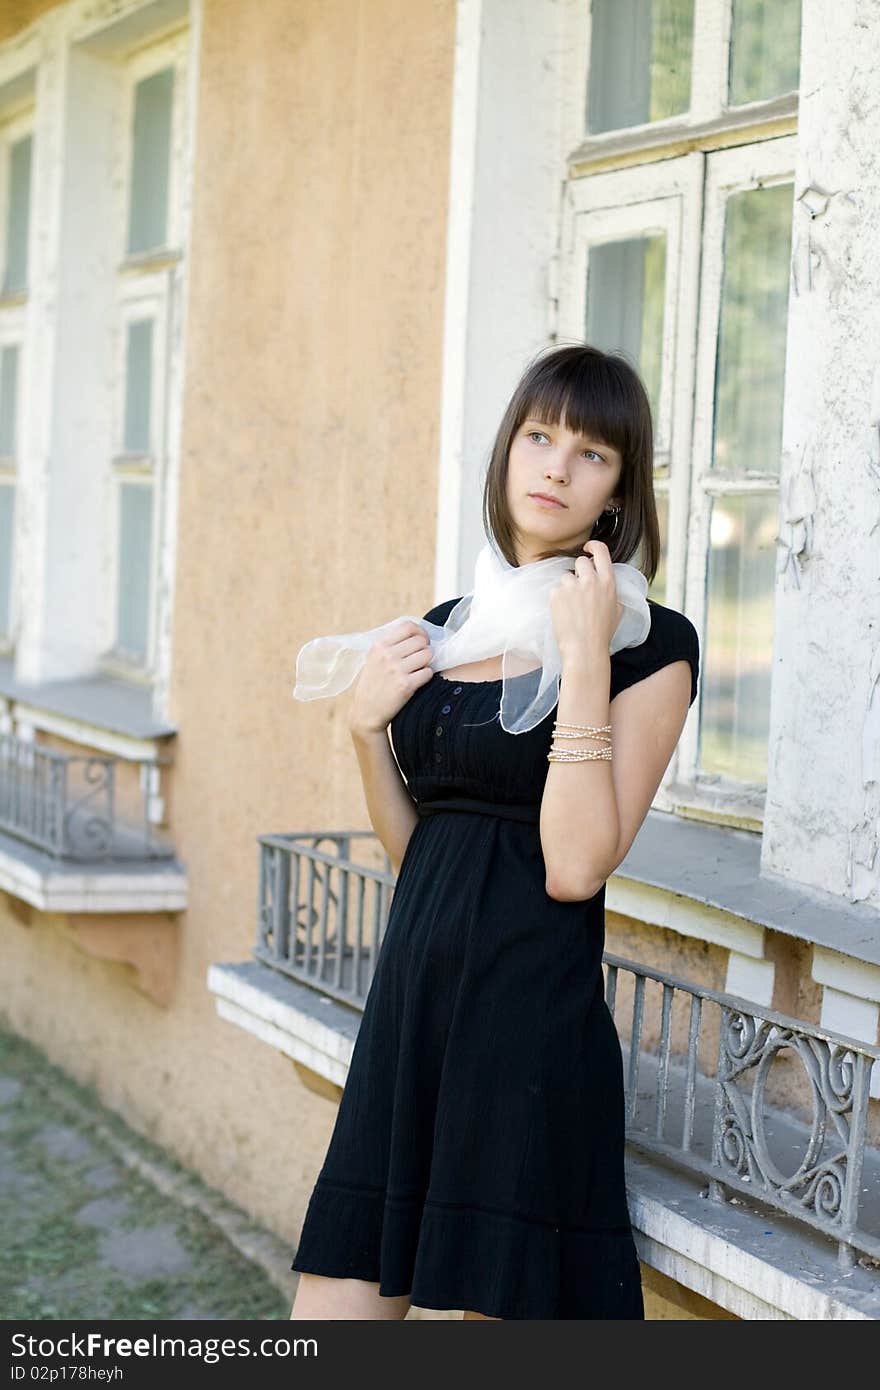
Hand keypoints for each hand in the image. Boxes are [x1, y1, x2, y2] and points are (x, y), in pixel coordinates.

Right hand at [348, 620, 434, 733]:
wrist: (366, 713)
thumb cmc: (374, 685)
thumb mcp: (374, 659)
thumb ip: (392, 645)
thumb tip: (418, 633)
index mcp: (379, 646)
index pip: (409, 626)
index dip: (421, 632)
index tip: (422, 641)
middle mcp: (387, 655)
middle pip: (421, 641)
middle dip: (425, 649)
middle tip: (421, 660)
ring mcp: (396, 670)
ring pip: (428, 655)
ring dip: (427, 663)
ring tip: (418, 671)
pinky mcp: (405, 685)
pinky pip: (428, 673)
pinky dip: (426, 676)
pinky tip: (418, 682)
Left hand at [549, 539, 623, 664]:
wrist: (584, 649)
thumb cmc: (602, 633)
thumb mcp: (617, 609)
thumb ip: (612, 591)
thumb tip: (606, 582)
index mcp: (608, 582)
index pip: (601, 551)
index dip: (593, 546)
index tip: (587, 548)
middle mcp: (590, 580)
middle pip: (580, 562)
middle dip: (579, 572)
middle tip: (579, 588)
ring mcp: (572, 586)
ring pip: (566, 577)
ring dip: (568, 587)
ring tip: (572, 608)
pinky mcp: (556, 594)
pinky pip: (556, 589)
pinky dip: (558, 599)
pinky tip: (564, 613)